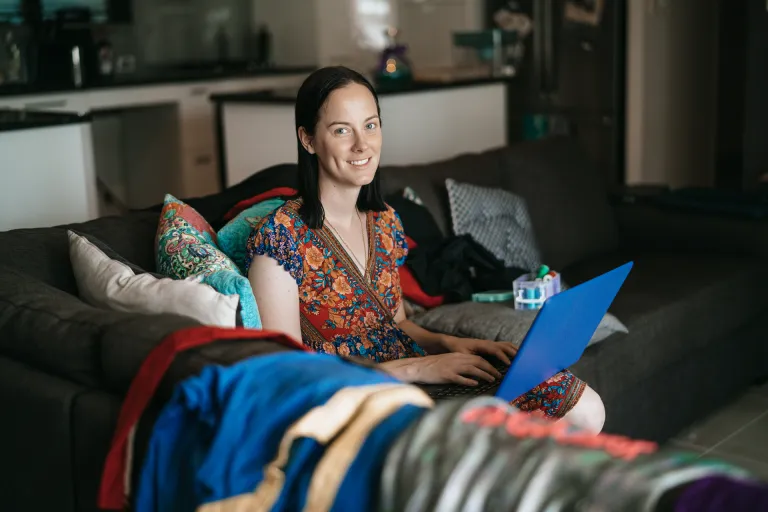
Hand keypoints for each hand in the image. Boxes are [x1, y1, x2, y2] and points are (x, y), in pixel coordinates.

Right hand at [381, 353, 502, 386]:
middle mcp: (456, 359)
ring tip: (491, 380)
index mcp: (458, 356)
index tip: (495, 370)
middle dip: (490, 369)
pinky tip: (475, 384)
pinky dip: (469, 380)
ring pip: (472, 369)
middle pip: (478, 362)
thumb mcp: (448, 362)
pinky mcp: (446, 375)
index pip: (477, 358)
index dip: (488, 364)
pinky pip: (460, 378)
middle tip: (498, 376)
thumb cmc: (433, 366)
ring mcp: (451, 367)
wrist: (418, 367)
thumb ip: (460, 365)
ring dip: (484, 374)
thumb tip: (473, 373)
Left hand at [442, 336, 517, 364]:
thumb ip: (469, 360)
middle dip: (513, 352)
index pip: (495, 349)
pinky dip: (511, 348)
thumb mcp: (461, 355)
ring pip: (505, 344)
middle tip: (521, 360)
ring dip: (514, 349)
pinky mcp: (490, 345)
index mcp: (481, 344)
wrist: (453, 342)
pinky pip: (503, 346)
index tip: (509, 363)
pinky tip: (517, 354)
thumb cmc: (457, 349)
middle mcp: (487, 342)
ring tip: (523, 356)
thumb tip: (478, 368)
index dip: (503, 356)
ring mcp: (489, 343)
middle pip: (503, 345)